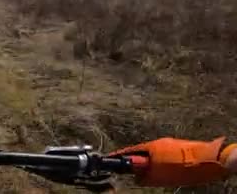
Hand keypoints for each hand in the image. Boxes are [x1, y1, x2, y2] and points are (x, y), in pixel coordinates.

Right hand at [108, 137, 232, 186]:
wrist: (209, 160)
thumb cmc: (183, 167)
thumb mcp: (159, 175)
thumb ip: (145, 175)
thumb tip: (135, 177)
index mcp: (151, 146)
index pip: (130, 151)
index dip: (120, 156)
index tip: (110, 158)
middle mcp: (160, 143)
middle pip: (142, 152)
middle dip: (136, 161)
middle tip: (131, 170)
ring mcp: (171, 145)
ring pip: (154, 155)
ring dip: (150, 164)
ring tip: (149, 174)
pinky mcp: (180, 150)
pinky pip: (164, 157)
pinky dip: (160, 164)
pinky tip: (164, 172)